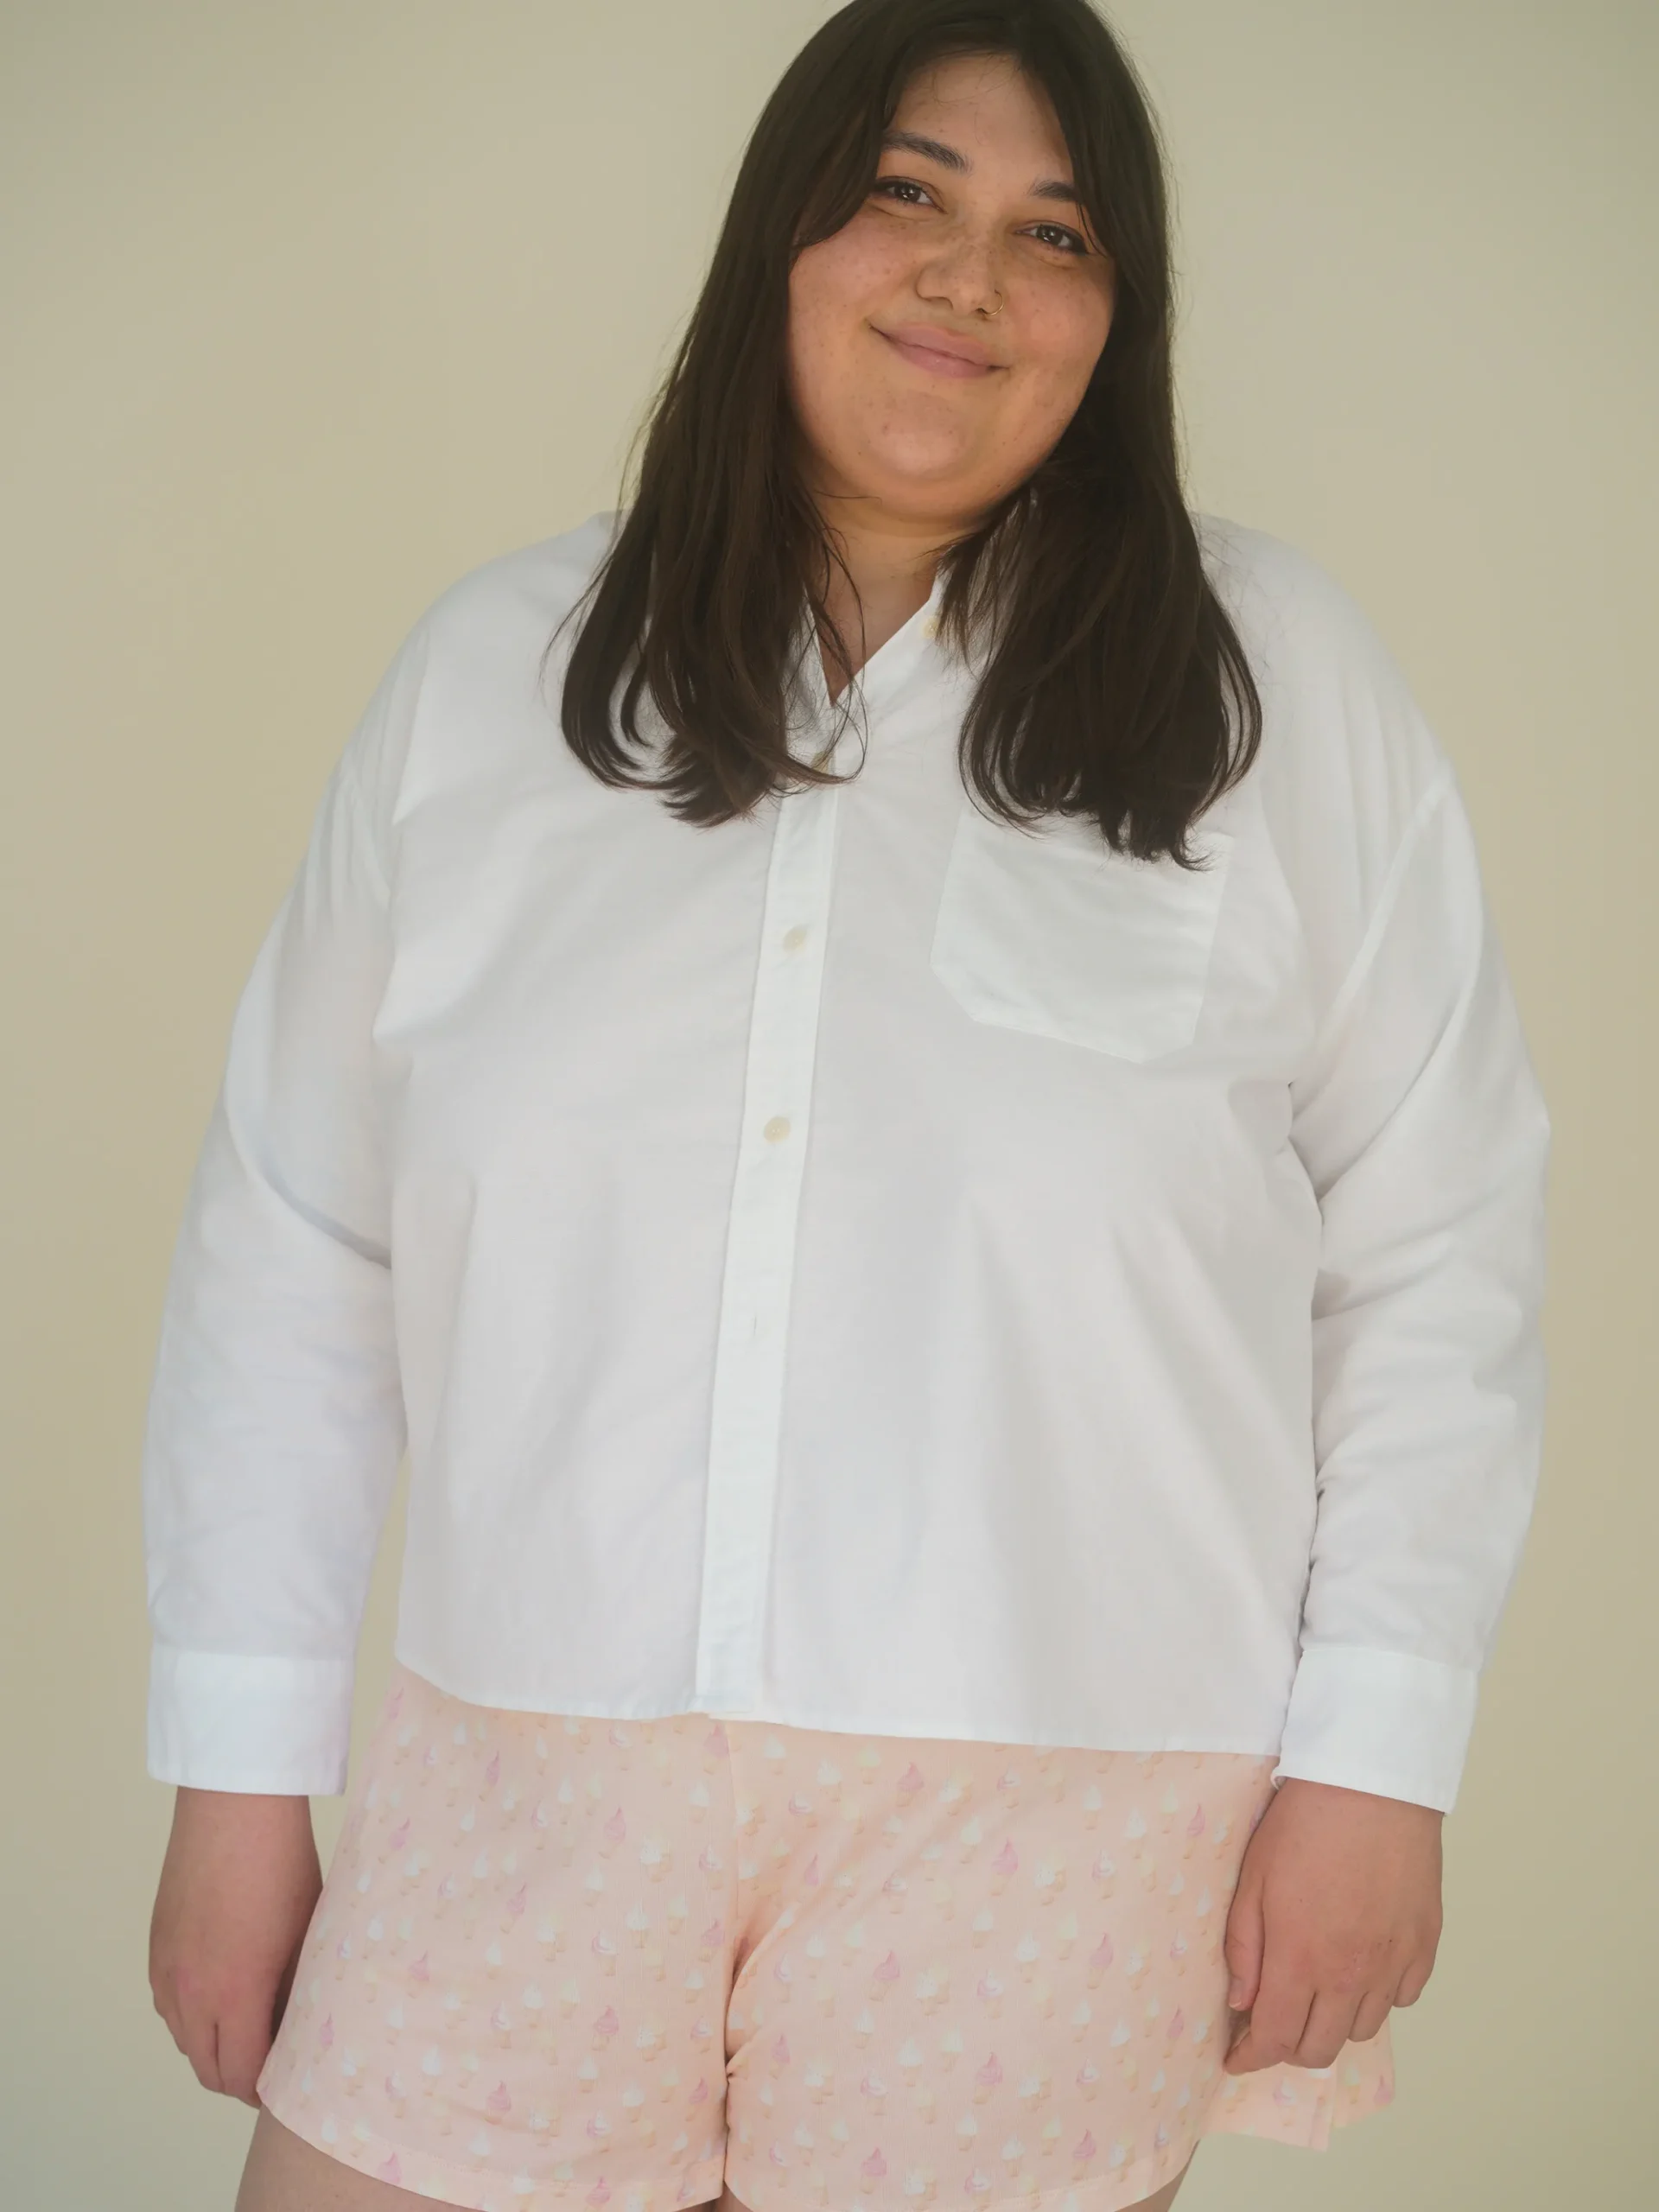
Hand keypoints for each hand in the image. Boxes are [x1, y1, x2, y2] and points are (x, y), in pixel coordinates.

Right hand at [149, 1787, 321, 2104]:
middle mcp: (191, 1992)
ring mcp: (167, 1971)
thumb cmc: (283, 1863)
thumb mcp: (307, 1934)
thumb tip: (300, 2031)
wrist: (235, 1806)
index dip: (265, 2091)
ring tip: (250, 2030)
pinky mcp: (156, 1948)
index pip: (241, 2077)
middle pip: (207, 2070)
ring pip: (183, 2041)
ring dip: (213, 2048)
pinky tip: (220, 1995)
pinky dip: (191, 2017)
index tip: (288, 2084)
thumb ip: (298, 1992)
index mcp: (236, 1993)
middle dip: (240, 2079)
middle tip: (272, 2066)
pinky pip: (168, 2007)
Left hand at [1221, 1777, 1441, 2073]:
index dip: (1252, 2057)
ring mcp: (1393, 1962)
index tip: (1238, 2057)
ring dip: (1334, 2023)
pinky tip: (1362, 1971)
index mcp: (1301, 1958)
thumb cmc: (1304, 1823)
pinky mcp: (1425, 1945)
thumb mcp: (1252, 1879)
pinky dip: (1380, 1997)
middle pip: (1321, 2048)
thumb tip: (1241, 2004)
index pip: (1276, 2038)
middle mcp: (1351, 1973)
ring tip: (1317, 1994)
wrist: (1371, 1785)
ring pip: (1363, 2029)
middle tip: (1273, 2024)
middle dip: (1289, 2047)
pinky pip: (1403, 1999)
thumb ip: (1244, 1948)